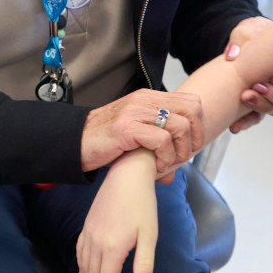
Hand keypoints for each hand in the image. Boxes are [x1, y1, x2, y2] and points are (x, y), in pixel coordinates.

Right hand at [76, 151, 159, 272]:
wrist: (126, 176)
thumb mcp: (149, 234)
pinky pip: (80, 250)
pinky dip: (81, 263)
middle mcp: (97, 242)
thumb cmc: (142, 205)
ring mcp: (89, 233)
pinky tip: (83, 271)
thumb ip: (144, 261)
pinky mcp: (87, 225)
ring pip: (85, 264)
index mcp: (112, 247)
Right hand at [81, 89, 203, 173]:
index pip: (192, 102)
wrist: (74, 143)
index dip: (198, 126)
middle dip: (194, 138)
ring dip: (179, 151)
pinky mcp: (127, 127)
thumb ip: (157, 151)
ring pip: (180, 126)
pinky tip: (155, 166)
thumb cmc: (104, 142)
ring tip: (166, 164)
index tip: (189, 147)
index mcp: (149, 98)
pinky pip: (161, 140)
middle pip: (192, 110)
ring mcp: (135, 112)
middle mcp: (145, 100)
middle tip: (181, 156)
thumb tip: (171, 174)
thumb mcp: (135, 141)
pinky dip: (164, 157)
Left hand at [223, 16, 272, 132]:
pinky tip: (235, 126)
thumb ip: (242, 39)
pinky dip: (247, 122)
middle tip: (259, 87)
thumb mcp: (247, 30)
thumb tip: (234, 54)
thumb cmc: (252, 34)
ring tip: (245, 96)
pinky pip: (257, 119)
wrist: (239, 46)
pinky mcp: (260, 106)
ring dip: (263, 106)